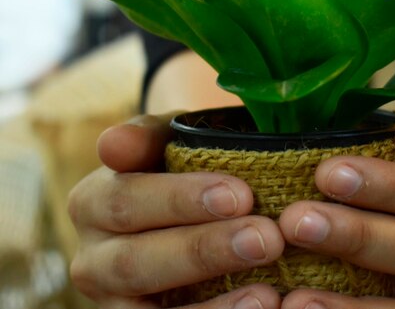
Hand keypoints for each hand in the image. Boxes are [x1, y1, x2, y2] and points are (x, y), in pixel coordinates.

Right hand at [67, 114, 283, 308]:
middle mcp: (93, 258)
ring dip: (212, 304)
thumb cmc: (182, 167)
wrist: (189, 206)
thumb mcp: (168, 141)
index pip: (127, 200)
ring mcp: (114, 300)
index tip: (241, 196)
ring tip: (266, 293)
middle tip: (266, 239)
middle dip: (205, 250)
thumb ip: (145, 136)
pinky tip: (259, 307)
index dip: (180, 200)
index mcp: (94, 202)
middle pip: (137, 260)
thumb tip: (114, 147)